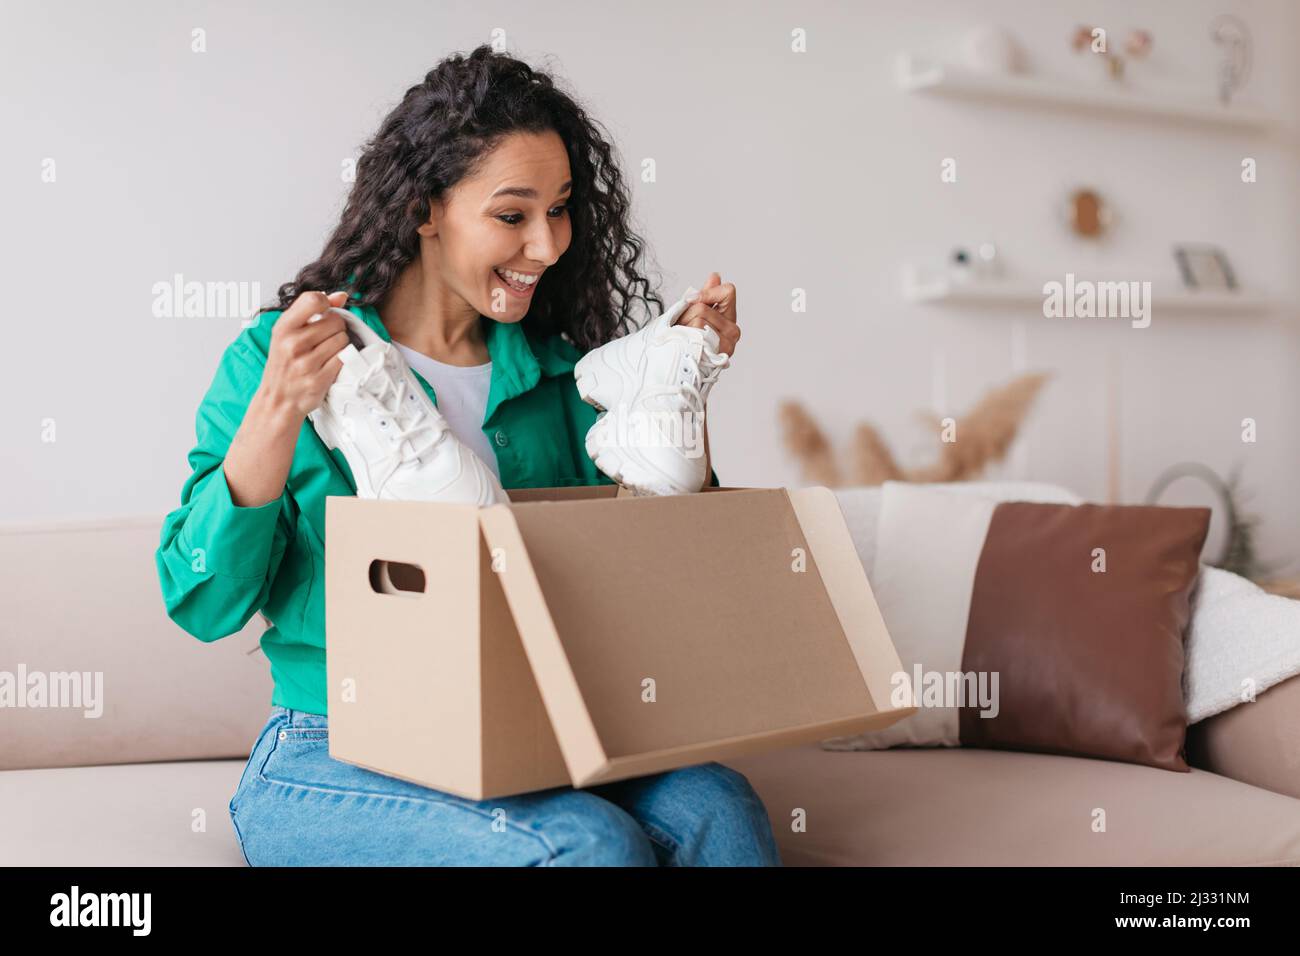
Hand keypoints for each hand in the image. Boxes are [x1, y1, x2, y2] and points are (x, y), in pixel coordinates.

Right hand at [257, 290, 351, 420]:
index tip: (325, 312)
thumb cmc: (285, 363)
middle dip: (336, 328)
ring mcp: (306, 363)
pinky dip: (342, 360)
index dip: (326, 303)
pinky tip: (330, 363)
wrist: (278, 400)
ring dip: (341, 345)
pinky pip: (344, 359)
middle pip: (336, 321)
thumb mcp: (288, 333)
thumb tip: (341, 296)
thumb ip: (312, 311)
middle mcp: (292, 344)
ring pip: (343, 340)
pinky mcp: (319, 380)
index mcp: (283, 328)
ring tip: (327, 352)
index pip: (313, 300)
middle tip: (326, 338)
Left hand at [677, 272, 739, 356]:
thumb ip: (705, 296)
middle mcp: (733, 331)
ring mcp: (726, 344)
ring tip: (684, 337)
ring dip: (684, 327)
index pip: (727, 291)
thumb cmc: (688, 338)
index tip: (691, 300)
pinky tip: (686, 344)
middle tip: (684, 327)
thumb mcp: (695, 313)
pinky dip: (685, 336)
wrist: (681, 364)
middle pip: (702, 307)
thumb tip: (716, 276)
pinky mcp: (716, 355)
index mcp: (730, 317)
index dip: (707, 292)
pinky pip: (696, 334)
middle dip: (687, 315)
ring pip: (697, 320)